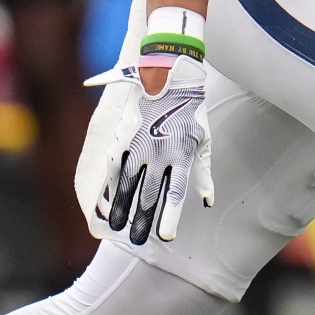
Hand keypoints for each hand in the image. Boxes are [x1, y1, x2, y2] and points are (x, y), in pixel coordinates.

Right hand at [80, 56, 213, 243]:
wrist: (170, 74)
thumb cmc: (192, 110)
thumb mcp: (204, 139)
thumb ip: (203, 172)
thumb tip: (207, 201)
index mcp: (182, 154)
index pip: (175, 193)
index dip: (169, 216)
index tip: (164, 237)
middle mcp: (160, 152)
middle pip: (149, 193)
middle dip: (142, 219)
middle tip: (136, 240)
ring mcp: (140, 143)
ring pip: (128, 182)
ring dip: (121, 205)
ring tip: (115, 224)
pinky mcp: (125, 134)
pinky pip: (115, 163)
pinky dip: (111, 182)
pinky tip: (107, 197)